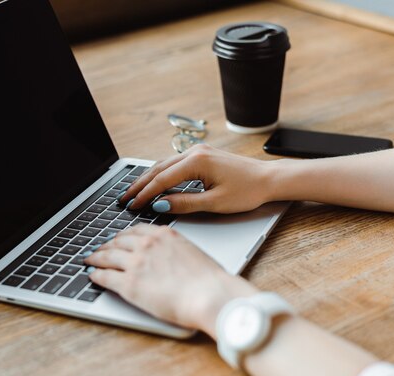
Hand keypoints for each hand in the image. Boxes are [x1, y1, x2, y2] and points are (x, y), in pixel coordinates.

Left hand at [84, 224, 256, 337]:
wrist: (209, 296)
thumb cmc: (209, 280)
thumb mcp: (191, 253)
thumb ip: (174, 251)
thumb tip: (168, 259)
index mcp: (163, 235)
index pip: (136, 231)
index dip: (123, 235)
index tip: (118, 239)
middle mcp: (147, 245)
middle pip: (118, 241)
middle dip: (107, 245)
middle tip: (100, 249)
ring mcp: (136, 263)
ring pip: (107, 256)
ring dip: (96, 257)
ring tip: (91, 260)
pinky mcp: (129, 284)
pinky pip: (105, 276)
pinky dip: (96, 275)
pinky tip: (93, 276)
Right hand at [121, 144, 275, 213]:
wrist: (269, 179)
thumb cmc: (247, 191)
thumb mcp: (215, 203)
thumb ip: (185, 204)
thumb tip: (161, 205)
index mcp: (197, 161)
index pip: (162, 179)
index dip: (145, 194)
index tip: (132, 205)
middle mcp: (195, 152)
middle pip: (158, 168)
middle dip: (140, 184)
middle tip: (124, 198)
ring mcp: (198, 152)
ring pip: (164, 164)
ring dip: (148, 178)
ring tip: (134, 192)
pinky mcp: (202, 156)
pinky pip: (174, 164)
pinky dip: (160, 174)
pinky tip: (154, 183)